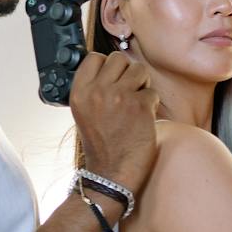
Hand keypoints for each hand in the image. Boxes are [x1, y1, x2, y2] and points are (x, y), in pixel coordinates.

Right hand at [69, 50, 159, 197]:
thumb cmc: (100, 145)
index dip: (107, 66)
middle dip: (126, 73)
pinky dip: (151, 104)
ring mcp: (119, 97)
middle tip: (127, 92)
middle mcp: (97, 91)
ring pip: (139, 70)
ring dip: (141, 84)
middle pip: (118, 59)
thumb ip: (92, 89)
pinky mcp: (140, 107)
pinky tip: (142, 119)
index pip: (94, 57)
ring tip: (135, 103)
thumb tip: (109, 68)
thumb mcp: (84, 113)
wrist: (111, 174)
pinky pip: (152, 91)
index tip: (111, 79)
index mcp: (79, 92)